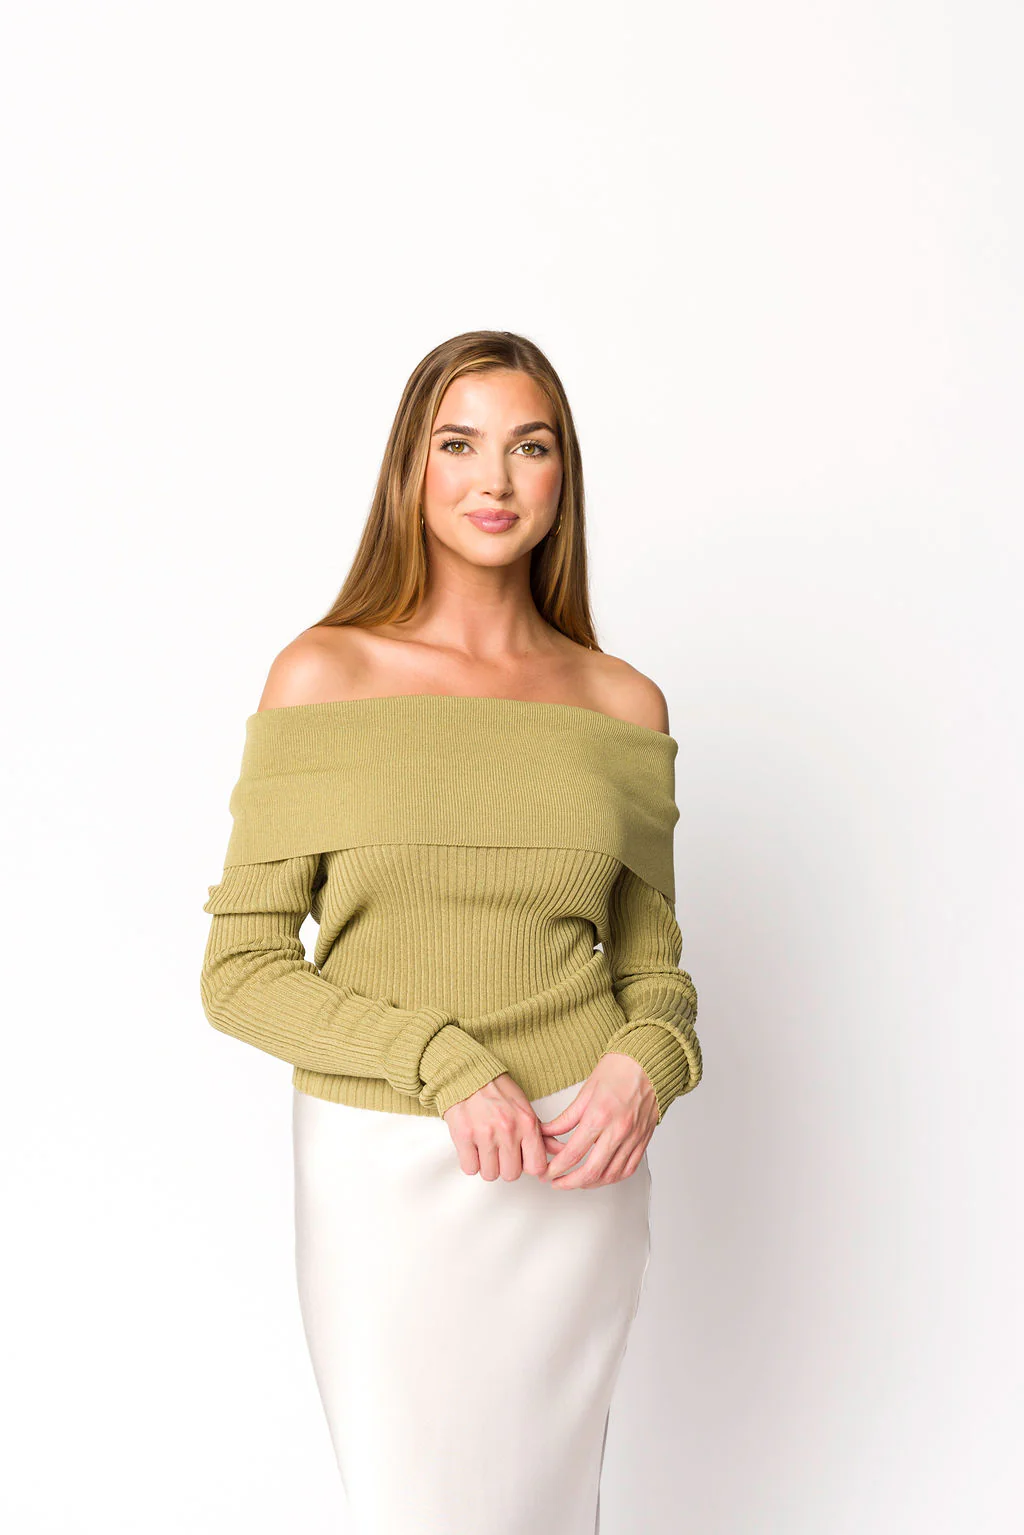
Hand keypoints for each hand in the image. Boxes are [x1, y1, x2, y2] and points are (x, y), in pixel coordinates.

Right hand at [442, 1072, 549, 1181]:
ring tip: (486, 1148)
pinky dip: (471, 1162)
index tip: (522, 1160)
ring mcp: (485, 1134)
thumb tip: (558, 1150)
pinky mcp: (463, 1136)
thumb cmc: (496, 1090)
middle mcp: (508, 1130)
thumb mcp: (525, 1107)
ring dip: (487, 1165)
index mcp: (527, 1123)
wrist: (468, 1074)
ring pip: (490, 1174)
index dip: (527, 1166)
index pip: (536, 1167)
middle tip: (500, 1152)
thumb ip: (541, 1133)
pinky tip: (473, 1148)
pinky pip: (470, 1168)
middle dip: (505, 1166)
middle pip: (511, 1174)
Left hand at [538, 1052, 657, 1189]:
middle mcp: (618, 1130)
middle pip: (590, 1172)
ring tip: (576, 1181)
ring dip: (590, 1184)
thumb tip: (547, 1133)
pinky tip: (601, 1177)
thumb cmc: (618, 1070)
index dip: (555, 1169)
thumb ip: (565, 1119)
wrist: (648, 1061)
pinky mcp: (643, 1140)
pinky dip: (612, 1178)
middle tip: (556, 1183)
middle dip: (569, 1183)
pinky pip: (628, 1169)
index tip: (546, 1172)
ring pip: (610, 1175)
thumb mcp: (585, 1092)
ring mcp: (633, 1137)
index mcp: (599, 1116)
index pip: (572, 1154)